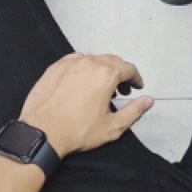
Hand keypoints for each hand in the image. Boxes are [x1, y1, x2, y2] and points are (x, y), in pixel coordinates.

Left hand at [18, 53, 153, 159]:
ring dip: (101, 70)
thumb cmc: (80, 131)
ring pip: (92, 59)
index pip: (128, 68)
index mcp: (106, 74)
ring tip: (100, 87)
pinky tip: (80, 82)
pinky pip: (75, 61)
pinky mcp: (54, 67)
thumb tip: (149, 100)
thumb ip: (134, 111)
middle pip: (111, 61)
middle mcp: (89, 61)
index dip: (136, 78)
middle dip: (120, 73)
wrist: (42, 132)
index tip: (136, 88)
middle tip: (120, 90)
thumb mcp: (113, 127)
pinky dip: (83, 68)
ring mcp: (69, 62)